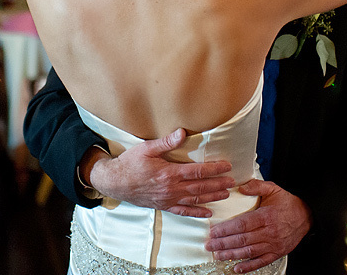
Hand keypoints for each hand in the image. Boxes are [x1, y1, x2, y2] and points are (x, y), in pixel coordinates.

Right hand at [89, 128, 234, 217]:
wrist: (114, 182)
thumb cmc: (130, 163)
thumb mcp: (146, 148)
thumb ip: (166, 142)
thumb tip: (182, 132)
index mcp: (169, 173)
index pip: (197, 171)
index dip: (214, 169)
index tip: (227, 166)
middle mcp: (170, 188)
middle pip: (200, 187)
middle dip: (218, 184)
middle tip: (232, 182)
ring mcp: (167, 199)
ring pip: (194, 200)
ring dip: (212, 197)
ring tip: (226, 195)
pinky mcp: (163, 206)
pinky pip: (182, 212)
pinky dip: (196, 213)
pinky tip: (208, 213)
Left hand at [206, 180, 310, 273]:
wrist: (307, 215)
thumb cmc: (288, 203)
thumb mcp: (273, 189)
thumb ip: (256, 186)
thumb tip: (240, 187)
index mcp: (267, 216)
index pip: (242, 224)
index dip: (226, 229)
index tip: (214, 231)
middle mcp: (270, 232)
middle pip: (243, 239)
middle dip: (224, 243)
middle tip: (210, 245)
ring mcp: (274, 244)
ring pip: (249, 252)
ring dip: (232, 255)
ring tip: (218, 255)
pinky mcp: (277, 252)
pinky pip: (261, 262)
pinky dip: (248, 266)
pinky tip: (237, 268)